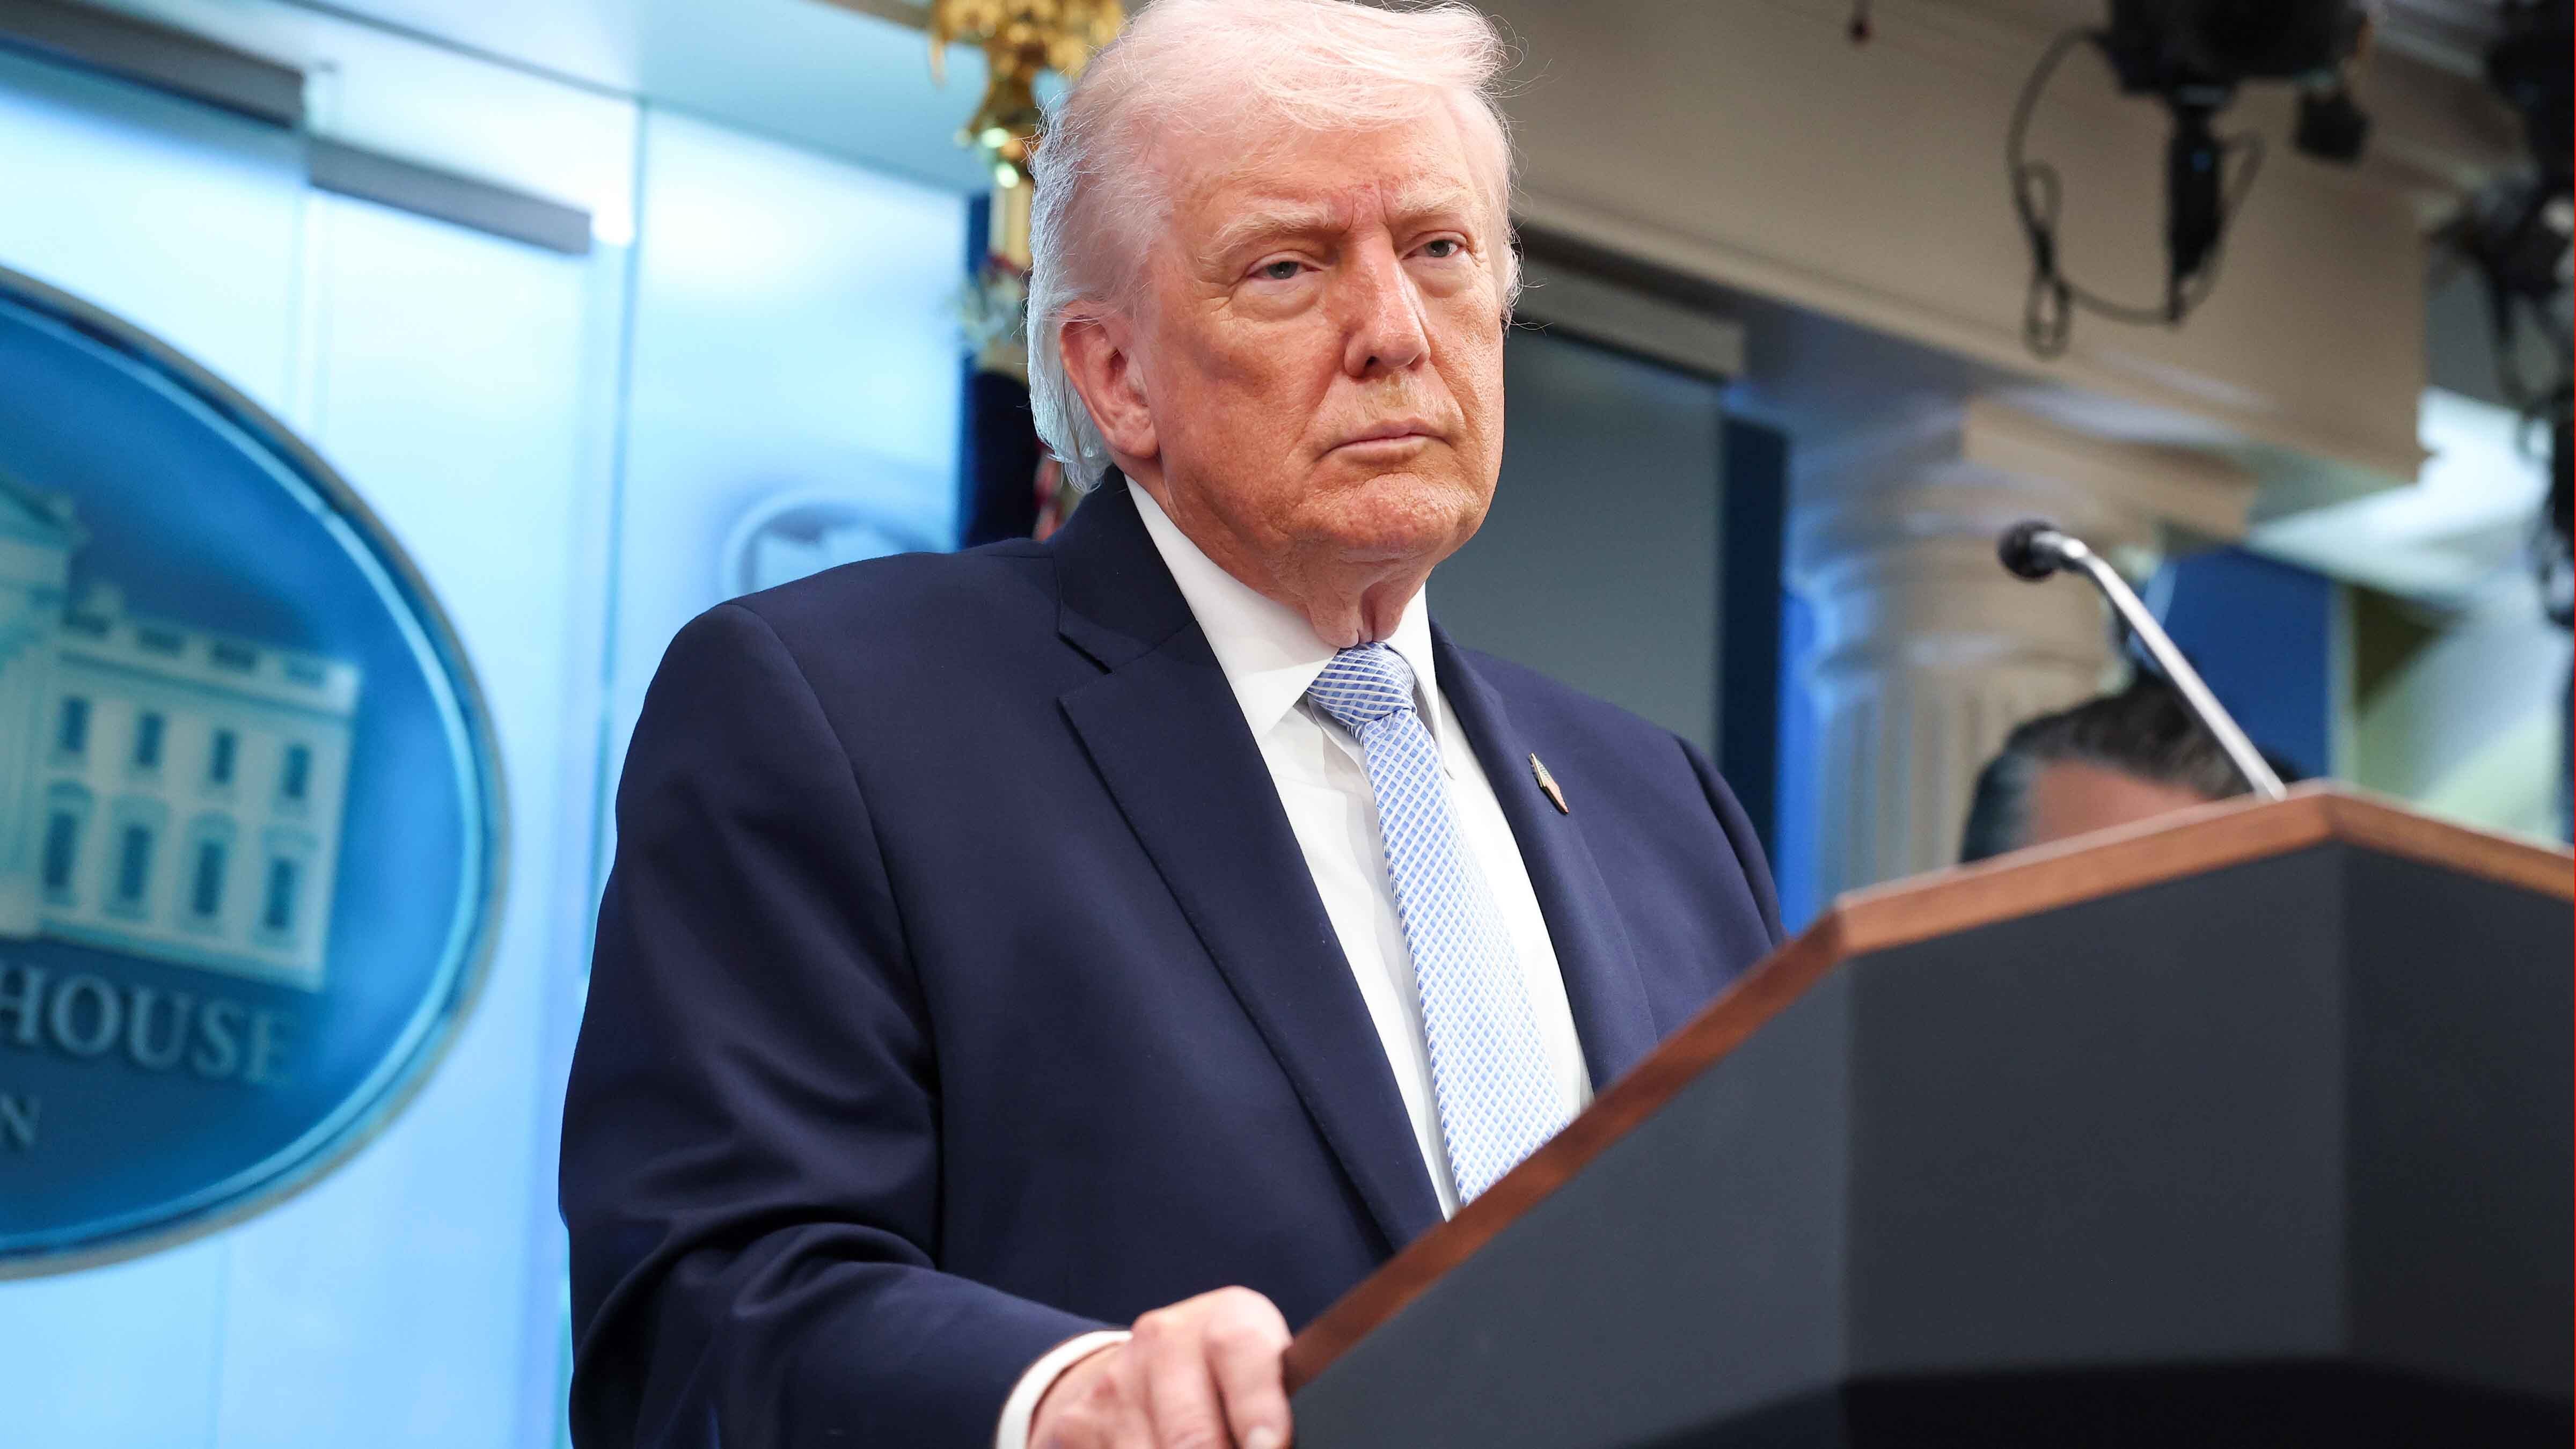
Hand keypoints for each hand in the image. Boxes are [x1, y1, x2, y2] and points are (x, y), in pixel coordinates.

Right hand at [1031, 1286, 1292, 1448]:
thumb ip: (1286, 1399)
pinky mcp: (1079, 1422)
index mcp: (1228, 1318)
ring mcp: (1117, 1382)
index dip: (1259, 1412)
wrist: (1153, 1362)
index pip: (1240, 1352)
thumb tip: (1286, 1440)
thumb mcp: (1270, 1369)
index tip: (1269, 1448)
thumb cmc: (1236, 1376)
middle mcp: (1165, 1340)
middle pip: (1193, 1434)